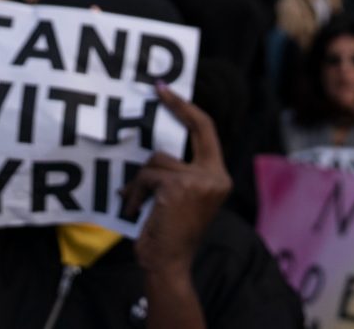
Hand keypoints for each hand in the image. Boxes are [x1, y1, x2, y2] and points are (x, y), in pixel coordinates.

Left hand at [121, 85, 230, 276]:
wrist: (168, 265)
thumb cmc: (169, 233)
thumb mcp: (182, 198)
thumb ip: (179, 173)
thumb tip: (155, 150)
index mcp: (218, 178)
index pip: (208, 132)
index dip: (190, 109)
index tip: (170, 92)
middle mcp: (215, 176)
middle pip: (196, 128)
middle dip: (177, 104)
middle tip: (158, 87)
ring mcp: (199, 180)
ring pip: (158, 159)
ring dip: (141, 181)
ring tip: (135, 201)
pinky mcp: (178, 186)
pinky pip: (147, 175)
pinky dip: (136, 192)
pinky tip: (135, 209)